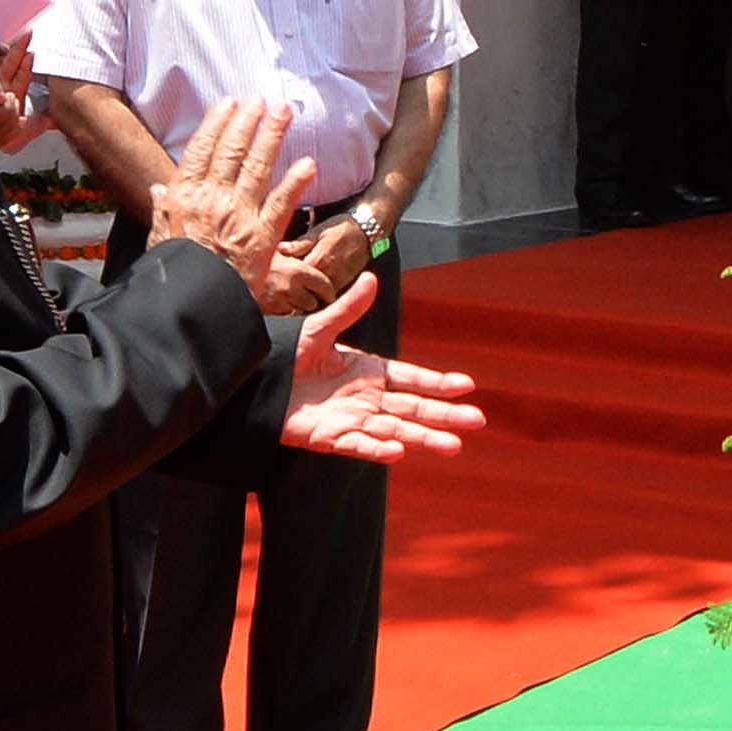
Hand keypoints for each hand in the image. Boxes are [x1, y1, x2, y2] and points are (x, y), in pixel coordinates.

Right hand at [144, 97, 313, 278]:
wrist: (190, 307)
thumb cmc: (173, 274)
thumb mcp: (158, 238)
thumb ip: (162, 209)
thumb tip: (159, 188)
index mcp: (184, 197)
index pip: (201, 150)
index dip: (217, 123)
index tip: (229, 104)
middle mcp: (212, 200)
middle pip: (232, 151)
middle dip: (248, 122)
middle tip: (261, 100)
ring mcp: (238, 217)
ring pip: (258, 167)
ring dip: (272, 136)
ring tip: (284, 112)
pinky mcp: (262, 238)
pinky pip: (282, 204)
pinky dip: (296, 182)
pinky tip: (308, 162)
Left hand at [257, 211, 370, 319]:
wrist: (368, 231)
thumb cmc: (342, 227)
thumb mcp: (318, 230)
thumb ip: (299, 244)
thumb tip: (280, 248)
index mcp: (317, 260)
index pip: (294, 275)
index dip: (283, 275)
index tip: (273, 273)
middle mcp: (327, 274)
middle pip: (302, 290)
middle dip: (291, 288)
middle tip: (279, 285)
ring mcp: (337, 282)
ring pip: (315, 296)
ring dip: (304, 293)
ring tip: (293, 287)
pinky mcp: (344, 285)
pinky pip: (326, 296)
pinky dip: (316, 293)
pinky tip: (308, 287)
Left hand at [279, 270, 478, 461]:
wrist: (255, 384)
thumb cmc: (286, 355)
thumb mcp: (319, 329)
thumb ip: (348, 309)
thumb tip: (371, 278)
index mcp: (368, 371)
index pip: (411, 379)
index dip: (438, 383)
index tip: (466, 386)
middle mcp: (367, 398)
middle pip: (413, 408)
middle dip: (444, 415)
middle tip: (477, 420)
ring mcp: (352, 419)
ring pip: (396, 431)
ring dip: (424, 438)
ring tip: (453, 446)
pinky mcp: (331, 438)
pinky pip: (359, 445)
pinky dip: (378, 450)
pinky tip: (399, 452)